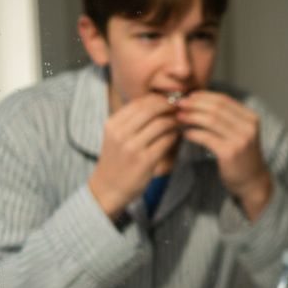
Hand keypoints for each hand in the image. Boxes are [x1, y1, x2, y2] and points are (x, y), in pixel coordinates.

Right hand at [88, 94, 179, 220]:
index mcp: (113, 123)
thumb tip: (158, 103)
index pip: (139, 102)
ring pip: (161, 124)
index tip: (169, 101)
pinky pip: (166, 141)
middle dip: (169, 107)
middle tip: (179, 110)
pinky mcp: (144, 161)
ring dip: (174, 122)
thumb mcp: (116, 136)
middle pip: (151, 109)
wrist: (108, 188)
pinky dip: (175, 136)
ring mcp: (132, 147)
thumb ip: (132, 121)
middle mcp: (120, 133)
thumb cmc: (117, 161)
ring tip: (180, 123)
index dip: (158, 99)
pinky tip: (177, 137)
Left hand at [176, 91, 274, 219]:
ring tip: (179, 117)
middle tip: (179, 104)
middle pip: (216, 107)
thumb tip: (199, 100)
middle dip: (195, 104)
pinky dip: (193, 133)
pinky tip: (185, 133)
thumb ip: (226, 118)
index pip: (223, 99)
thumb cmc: (241, 155)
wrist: (252, 181)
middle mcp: (248, 127)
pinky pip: (206, 138)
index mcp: (251, 118)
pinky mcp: (230, 153)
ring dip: (191, 116)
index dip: (203, 96)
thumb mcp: (240, 132)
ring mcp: (240, 140)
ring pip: (210, 120)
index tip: (188, 96)